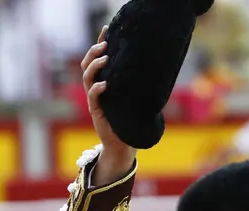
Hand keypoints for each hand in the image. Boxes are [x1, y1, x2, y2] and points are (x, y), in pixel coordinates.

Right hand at [81, 26, 136, 183]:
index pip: (99, 59)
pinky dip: (98, 89)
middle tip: (105, 44)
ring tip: (106, 57)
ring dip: (95, 66)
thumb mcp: (136, 98)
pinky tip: (105, 83)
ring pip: (87, 78)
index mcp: (105, 82)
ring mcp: (95, 100)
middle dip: (94, 52)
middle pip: (88, 64)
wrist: (124, 143)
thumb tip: (161, 69)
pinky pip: (94, 98)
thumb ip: (140, 84)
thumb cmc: (130, 119)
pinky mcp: (96, 112)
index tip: (106, 28)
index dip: (100, 43)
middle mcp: (97, 88)